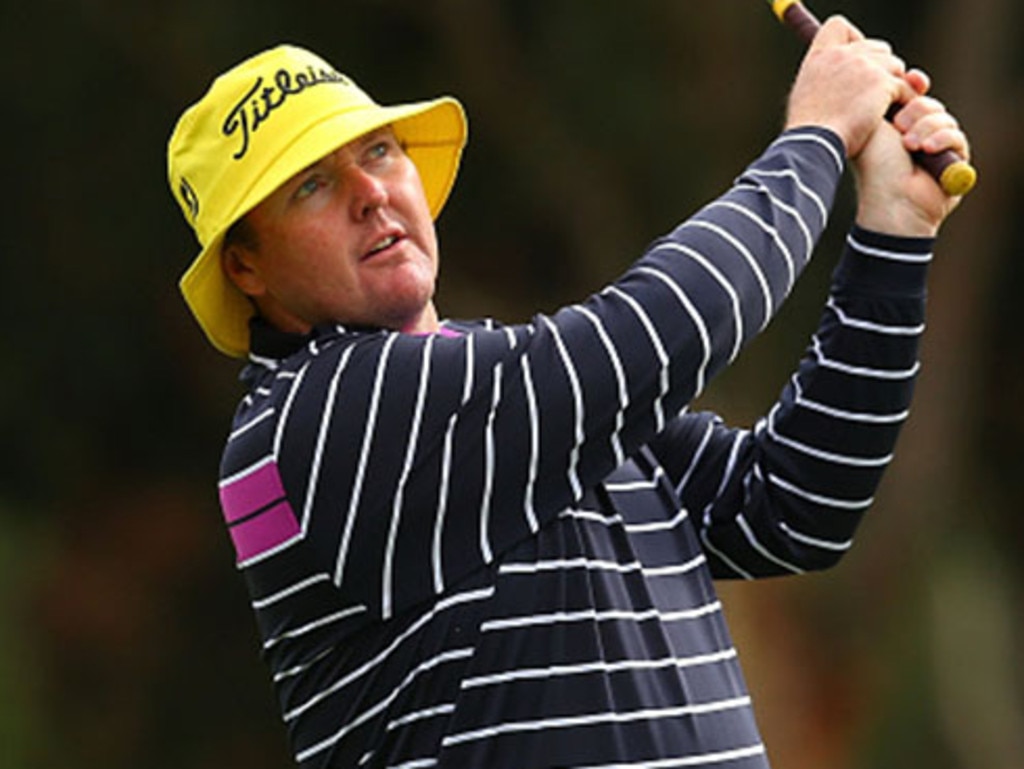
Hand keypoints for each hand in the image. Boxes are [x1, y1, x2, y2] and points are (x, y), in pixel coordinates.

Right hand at [784, 16, 916, 157]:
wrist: (814, 145)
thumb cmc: (809, 132)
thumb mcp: (806, 98)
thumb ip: (824, 80)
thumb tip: (837, 80)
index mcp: (819, 57)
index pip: (838, 26)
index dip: (853, 39)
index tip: (855, 59)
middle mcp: (842, 55)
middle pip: (877, 47)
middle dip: (881, 68)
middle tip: (877, 92)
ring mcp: (864, 66)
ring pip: (895, 66)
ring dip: (893, 85)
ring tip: (883, 108)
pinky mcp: (882, 83)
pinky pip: (905, 88)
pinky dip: (903, 103)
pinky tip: (894, 120)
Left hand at [853, 75, 970, 236]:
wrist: (888, 201)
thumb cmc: (873, 167)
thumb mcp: (874, 126)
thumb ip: (886, 100)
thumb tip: (905, 76)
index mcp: (895, 125)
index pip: (913, 95)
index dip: (913, 86)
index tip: (910, 80)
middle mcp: (916, 135)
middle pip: (928, 103)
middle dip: (916, 110)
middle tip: (899, 126)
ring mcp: (937, 147)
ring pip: (943, 117)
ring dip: (925, 128)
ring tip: (908, 145)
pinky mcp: (955, 160)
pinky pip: (957, 137)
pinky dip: (941, 140)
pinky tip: (925, 149)